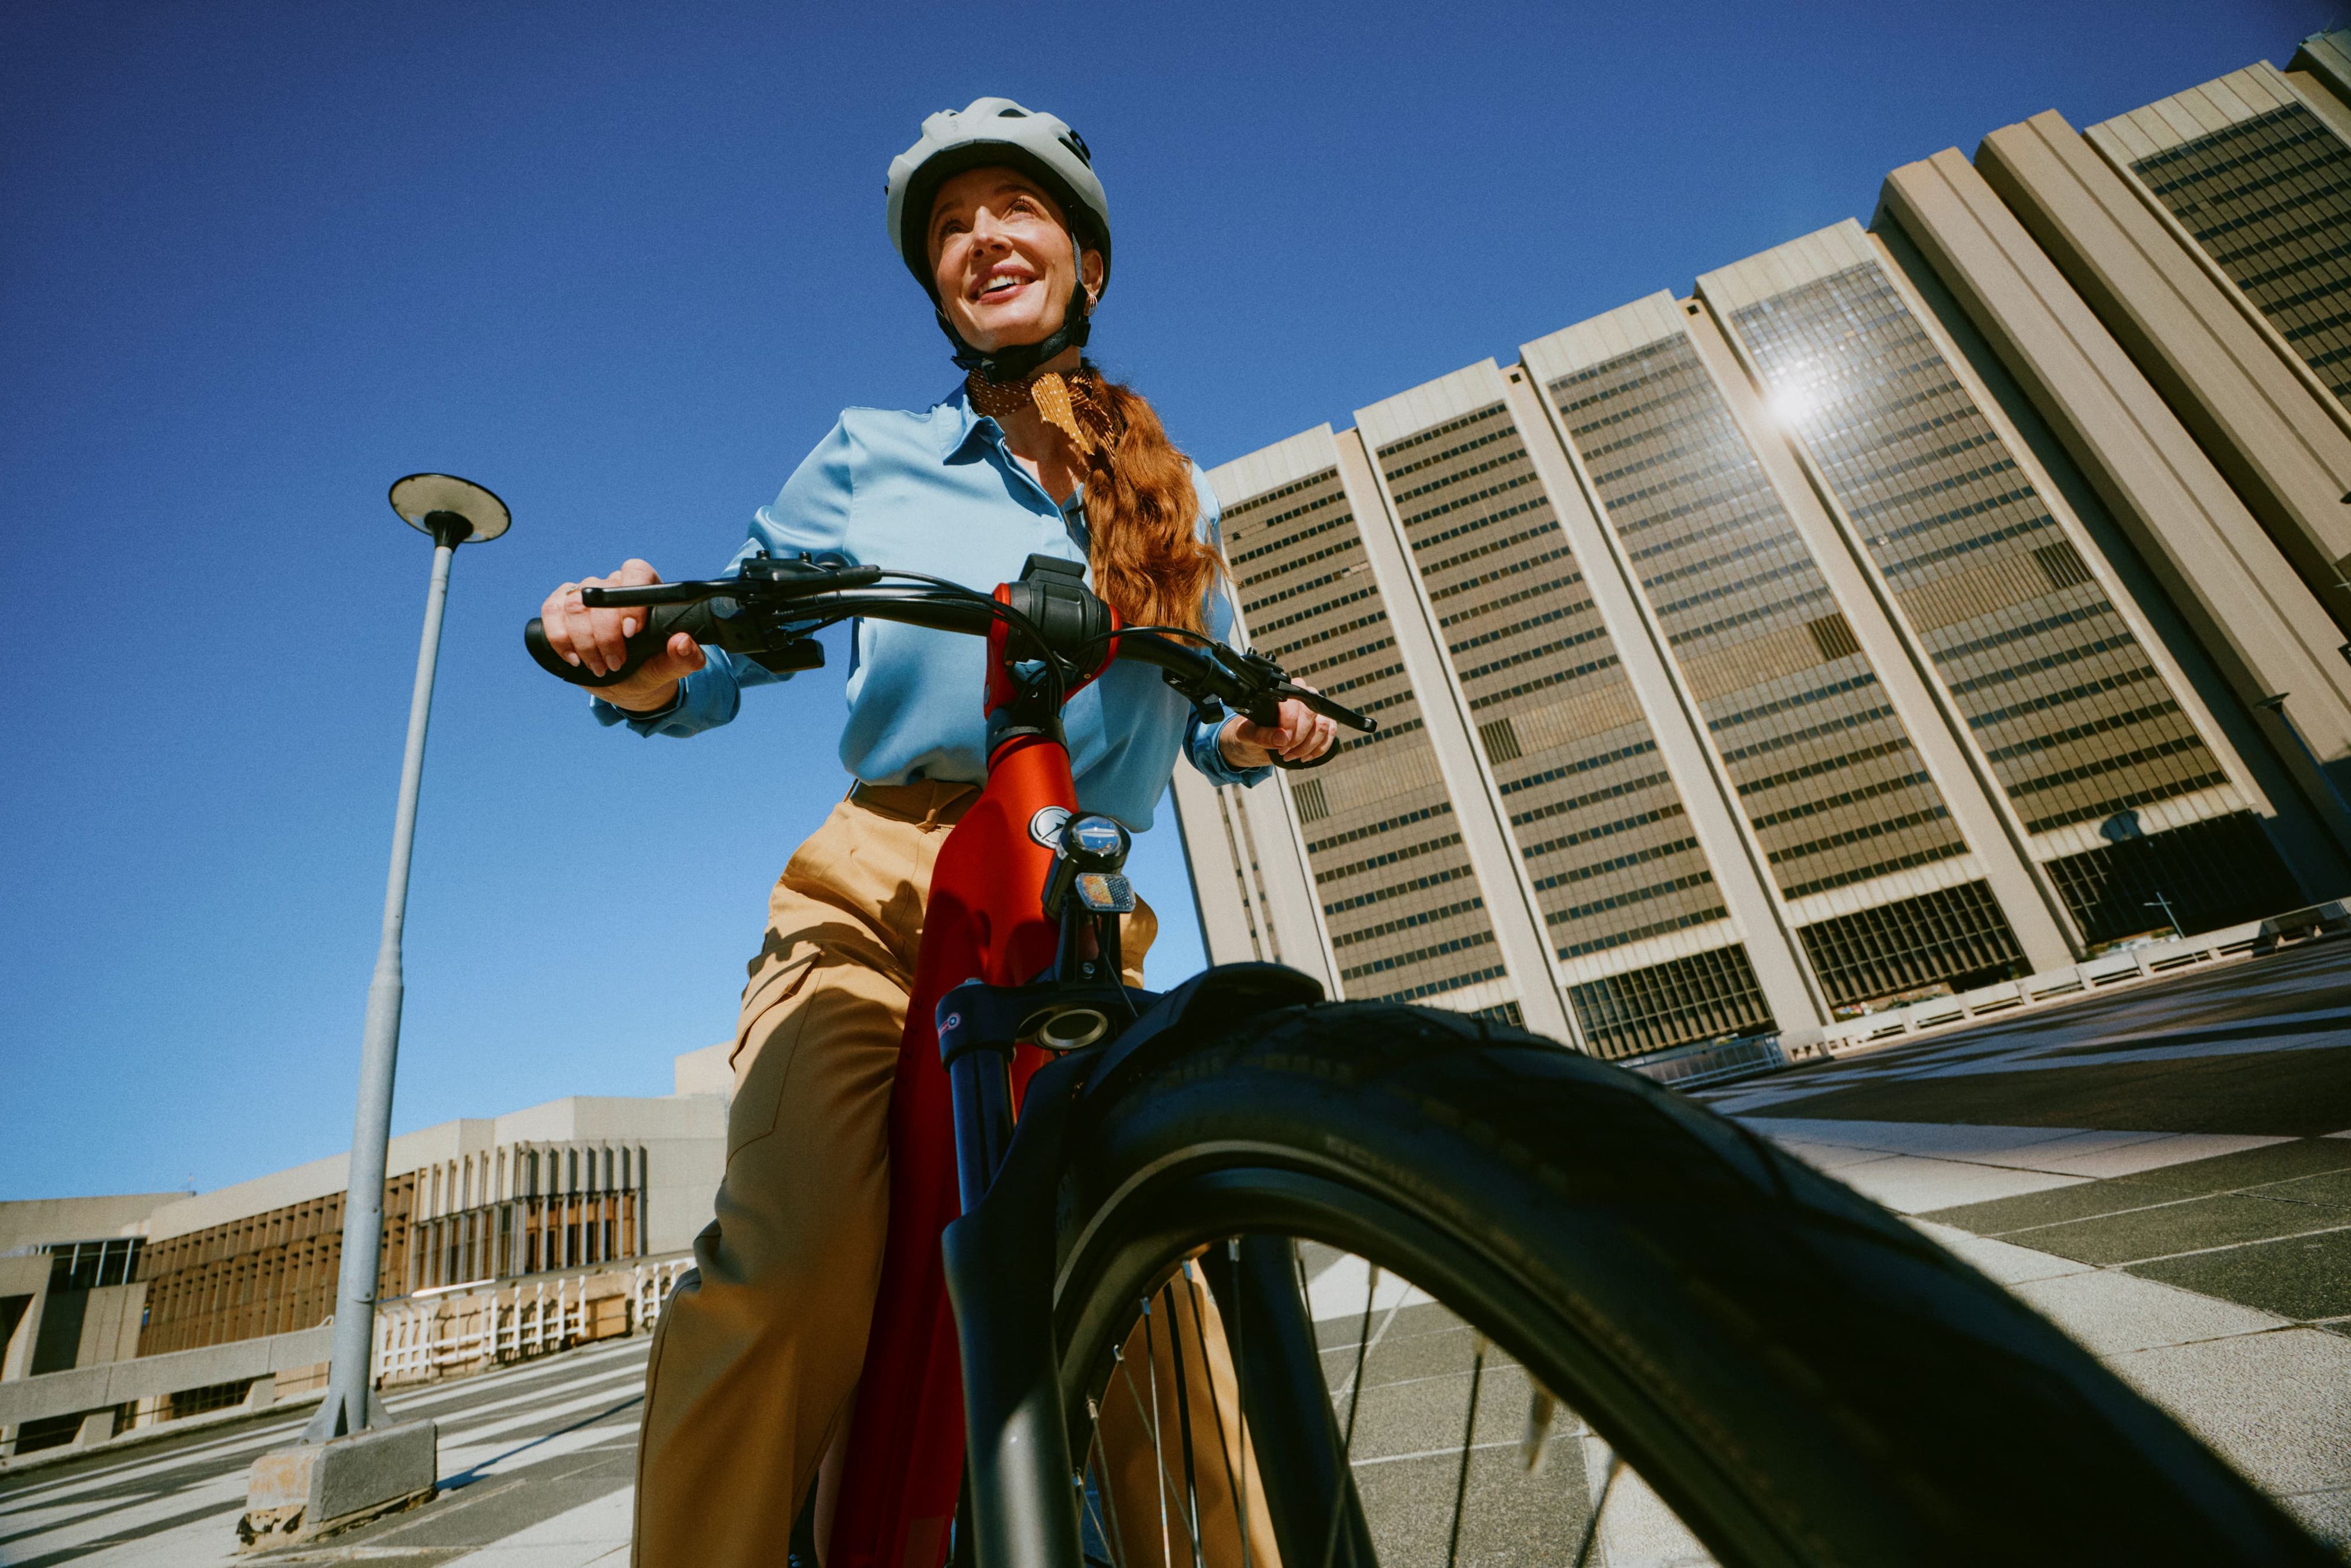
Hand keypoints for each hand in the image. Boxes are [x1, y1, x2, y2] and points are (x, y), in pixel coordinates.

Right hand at [538, 559, 706, 712]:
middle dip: (605, 635)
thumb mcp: (670, 669)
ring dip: (584, 641)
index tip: (631, 633)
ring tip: (599, 667)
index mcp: (646, 589)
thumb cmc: (652, 669)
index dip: (630, 601)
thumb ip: (685, 658)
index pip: (636, 573)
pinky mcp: (561, 609)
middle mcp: (613, 586)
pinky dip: (559, 637)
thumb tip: (683, 642)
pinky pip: (551, 611)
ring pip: (574, 604)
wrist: (628, 684)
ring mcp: (584, 595)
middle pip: (599, 593)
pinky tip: (574, 659)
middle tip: (615, 663)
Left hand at [1219, 690, 1337, 768]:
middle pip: (1311, 713)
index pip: (1294, 702)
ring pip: (1323, 725)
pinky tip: (1305, 757)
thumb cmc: (1251, 733)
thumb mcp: (1247, 735)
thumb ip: (1261, 735)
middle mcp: (1302, 695)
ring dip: (1308, 746)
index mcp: (1282, 691)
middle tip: (1284, 751)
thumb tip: (1282, 738)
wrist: (1256, 742)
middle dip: (1299, 737)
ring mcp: (1314, 709)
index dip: (1290, 724)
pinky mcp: (1324, 722)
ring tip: (1291, 756)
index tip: (1282, 743)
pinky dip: (1319, 749)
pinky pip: (1330, 733)